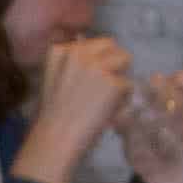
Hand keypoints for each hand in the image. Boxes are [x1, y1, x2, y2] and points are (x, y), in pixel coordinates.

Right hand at [12, 35, 133, 182]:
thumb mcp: (53, 79)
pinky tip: (108, 112)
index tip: (92, 82)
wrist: (56, 139)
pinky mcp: (112, 83)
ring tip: (107, 100)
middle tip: (106, 88)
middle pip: (112, 46)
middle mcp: (79, 52)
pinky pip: (129, 85)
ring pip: (125, 61)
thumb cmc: (53, 117)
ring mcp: (97, 66)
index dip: (99, 61)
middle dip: (114, 64)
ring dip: (120, 78)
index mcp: (60, 50)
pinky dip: (123, 99)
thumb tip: (90, 48)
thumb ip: (71, 63)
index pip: (93, 43)